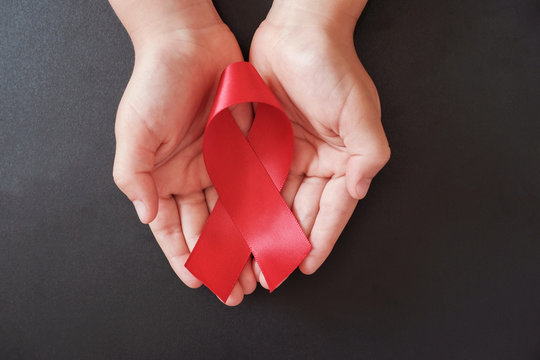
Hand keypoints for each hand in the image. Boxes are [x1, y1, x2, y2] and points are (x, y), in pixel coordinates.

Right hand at [110, 1, 255, 304]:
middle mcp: (189, 176)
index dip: (184, 256)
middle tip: (235, 289)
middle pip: (206, 228)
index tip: (199, 281)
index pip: (172, 228)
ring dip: (242, 244)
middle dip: (219, 260)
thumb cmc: (155, 83)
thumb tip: (146, 216)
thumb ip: (135, 176)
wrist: (189, 42)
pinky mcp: (242, 150)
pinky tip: (268, 233)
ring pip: (233, 215)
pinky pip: (252, 187)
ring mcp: (218, 165)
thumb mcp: (134, 131)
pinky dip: (259, 212)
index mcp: (160, 177)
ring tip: (255, 272)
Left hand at [249, 1, 389, 287]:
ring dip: (264, 230)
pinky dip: (246, 202)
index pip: (333, 209)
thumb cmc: (332, 67)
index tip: (305, 266)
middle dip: (287, 243)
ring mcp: (287, 153)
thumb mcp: (360, 113)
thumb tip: (359, 191)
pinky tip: (235, 223)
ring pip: (275, 202)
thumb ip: (368, 156)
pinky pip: (253, 178)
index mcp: (342, 159)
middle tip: (271, 273)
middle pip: (301, 212)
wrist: (296, 31)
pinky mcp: (262, 143)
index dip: (321, 239)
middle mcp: (315, 161)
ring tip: (250, 258)